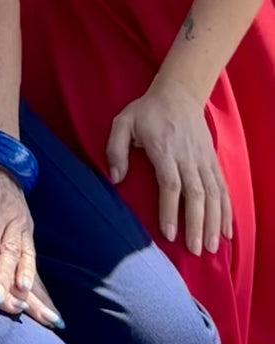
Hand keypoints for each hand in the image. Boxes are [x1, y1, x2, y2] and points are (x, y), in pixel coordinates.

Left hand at [106, 82, 232, 255]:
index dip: (170, 210)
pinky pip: (222, 188)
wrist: (179, 93)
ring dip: (213, 222)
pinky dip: (226, 210)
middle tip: (194, 250)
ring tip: (210, 247)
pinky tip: (225, 231)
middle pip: (196, 194)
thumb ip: (115, 149)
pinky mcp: (212, 161)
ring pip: (213, 194)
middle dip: (196, 223)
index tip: (169, 234)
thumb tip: (116, 179)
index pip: (170, 183)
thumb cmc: (147, 111)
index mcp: (164, 149)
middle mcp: (187, 156)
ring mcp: (203, 159)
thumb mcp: (123, 122)